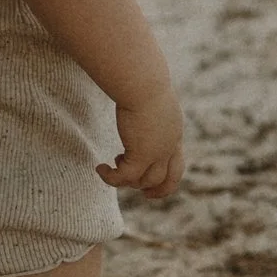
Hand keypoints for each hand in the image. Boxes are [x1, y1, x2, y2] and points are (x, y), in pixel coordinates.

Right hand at [108, 83, 185, 201]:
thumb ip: (145, 104)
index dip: (166, 175)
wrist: (143, 83)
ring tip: (111, 168)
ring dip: (127, 180)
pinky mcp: (142, 155)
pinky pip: (125, 177)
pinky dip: (112, 178)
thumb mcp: (148, 96)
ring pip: (145, 181)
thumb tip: (132, 96)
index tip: (151, 179)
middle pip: (169, 179)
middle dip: (157, 191)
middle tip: (144, 194)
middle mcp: (170, 146)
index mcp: (174, 132)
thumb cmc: (142, 81)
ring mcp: (158, 153)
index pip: (176, 162)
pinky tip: (100, 168)